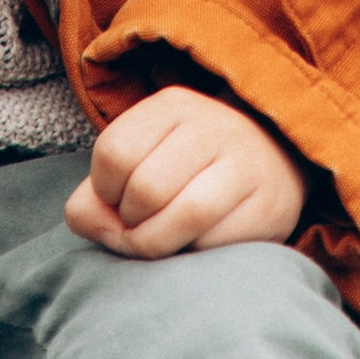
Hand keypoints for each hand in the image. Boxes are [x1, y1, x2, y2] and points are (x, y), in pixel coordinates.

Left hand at [65, 89, 307, 254]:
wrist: (272, 167)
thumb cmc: (187, 173)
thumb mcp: (140, 164)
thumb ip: (95, 196)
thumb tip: (87, 221)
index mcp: (172, 105)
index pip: (114, 152)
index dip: (104, 192)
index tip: (119, 200)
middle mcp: (212, 123)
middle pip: (146, 189)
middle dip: (131, 225)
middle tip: (141, 227)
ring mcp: (246, 162)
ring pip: (185, 214)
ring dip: (159, 244)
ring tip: (162, 242)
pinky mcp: (270, 204)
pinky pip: (218, 241)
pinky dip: (195, 254)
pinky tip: (198, 243)